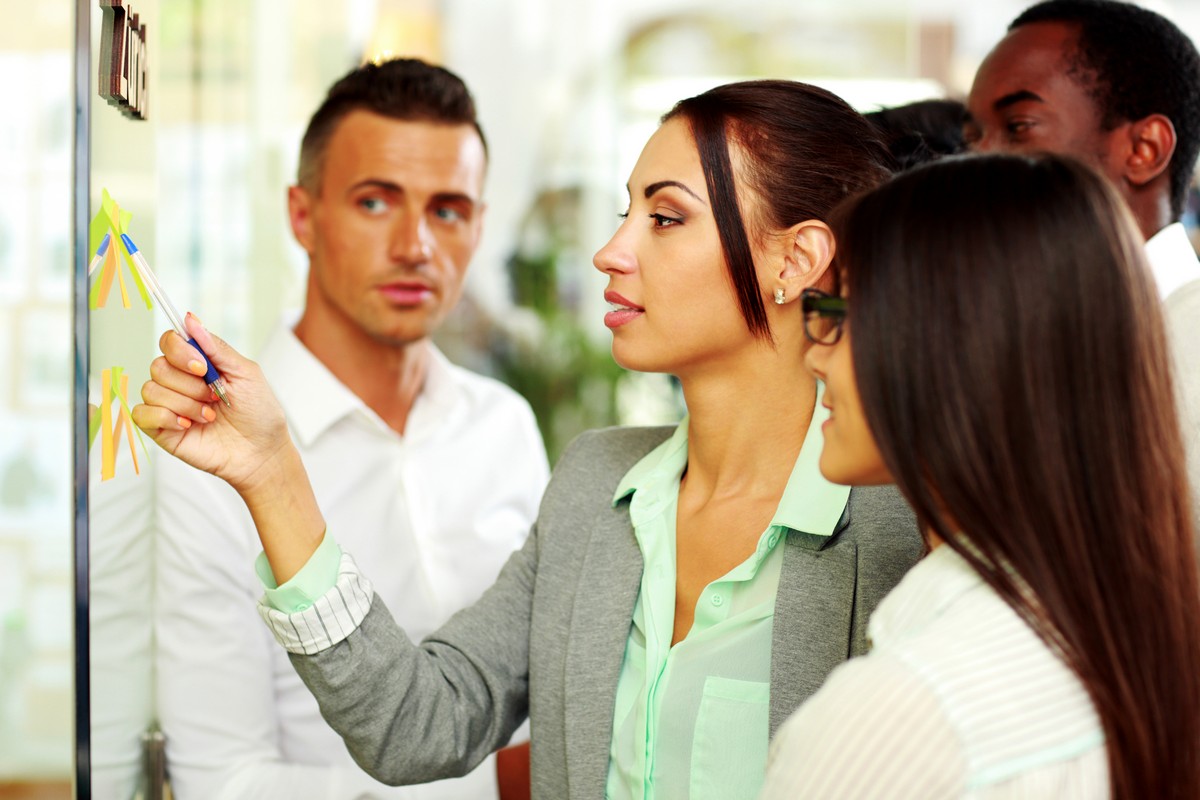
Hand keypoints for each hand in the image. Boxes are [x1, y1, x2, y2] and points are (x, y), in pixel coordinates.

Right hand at [132, 314, 292, 494]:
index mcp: (198, 364)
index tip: (203, 367)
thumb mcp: (246, 373)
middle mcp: (179, 381)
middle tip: (215, 397)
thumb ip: (216, 347)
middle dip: (190, 384)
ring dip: (185, 403)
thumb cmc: (258, 413)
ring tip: (209, 415)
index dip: (181, 351)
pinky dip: (166, 417)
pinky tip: (189, 425)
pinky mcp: (161, 429)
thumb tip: (190, 319)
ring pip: (151, 389)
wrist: (261, 452)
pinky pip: (142, 413)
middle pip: (158, 365)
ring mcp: (168, 405)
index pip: (170, 342)